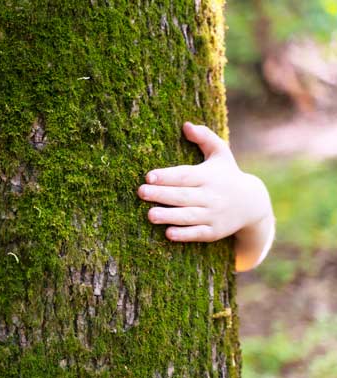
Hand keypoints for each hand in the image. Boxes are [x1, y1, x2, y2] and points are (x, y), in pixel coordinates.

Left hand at [137, 122, 273, 269]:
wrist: (253, 204)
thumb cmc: (227, 175)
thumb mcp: (221, 153)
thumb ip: (205, 137)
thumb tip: (186, 125)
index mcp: (209, 176)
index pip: (186, 175)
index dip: (167, 176)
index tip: (149, 175)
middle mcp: (211, 196)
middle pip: (183, 195)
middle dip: (161, 194)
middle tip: (141, 192)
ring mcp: (213, 215)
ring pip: (189, 216)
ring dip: (169, 216)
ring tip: (149, 215)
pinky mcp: (214, 232)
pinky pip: (198, 234)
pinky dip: (184, 234)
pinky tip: (168, 233)